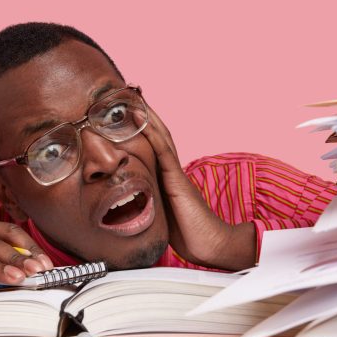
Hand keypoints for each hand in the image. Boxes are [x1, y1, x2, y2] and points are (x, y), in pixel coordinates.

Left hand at [139, 107, 256, 270]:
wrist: (210, 245)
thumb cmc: (188, 234)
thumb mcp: (162, 215)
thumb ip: (150, 204)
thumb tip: (131, 206)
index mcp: (167, 177)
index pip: (153, 145)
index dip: (141, 126)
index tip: (127, 108)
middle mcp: (171, 169)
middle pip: (157, 133)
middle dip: (143, 113)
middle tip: (127, 91)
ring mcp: (175, 172)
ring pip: (159, 136)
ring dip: (145, 114)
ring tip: (131, 95)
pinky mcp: (177, 180)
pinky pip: (162, 151)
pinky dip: (151, 132)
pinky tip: (140, 117)